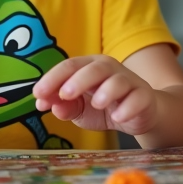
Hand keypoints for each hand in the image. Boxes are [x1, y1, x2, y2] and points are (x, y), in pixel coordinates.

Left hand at [33, 55, 158, 134]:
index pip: (70, 66)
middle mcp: (110, 70)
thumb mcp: (80, 109)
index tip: (38, 94)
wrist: (138, 114)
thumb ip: (64, 105)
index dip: (53, 78)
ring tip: (96, 104)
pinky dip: (128, 107)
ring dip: (106, 90)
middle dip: (78, 80)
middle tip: (65, 94)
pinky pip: (138, 98)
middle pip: (95, 68)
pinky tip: (118, 117)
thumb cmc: (106, 107)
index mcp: (90, 67)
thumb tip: (47, 104)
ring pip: (118, 80)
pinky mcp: (144, 96)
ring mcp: (129, 82)